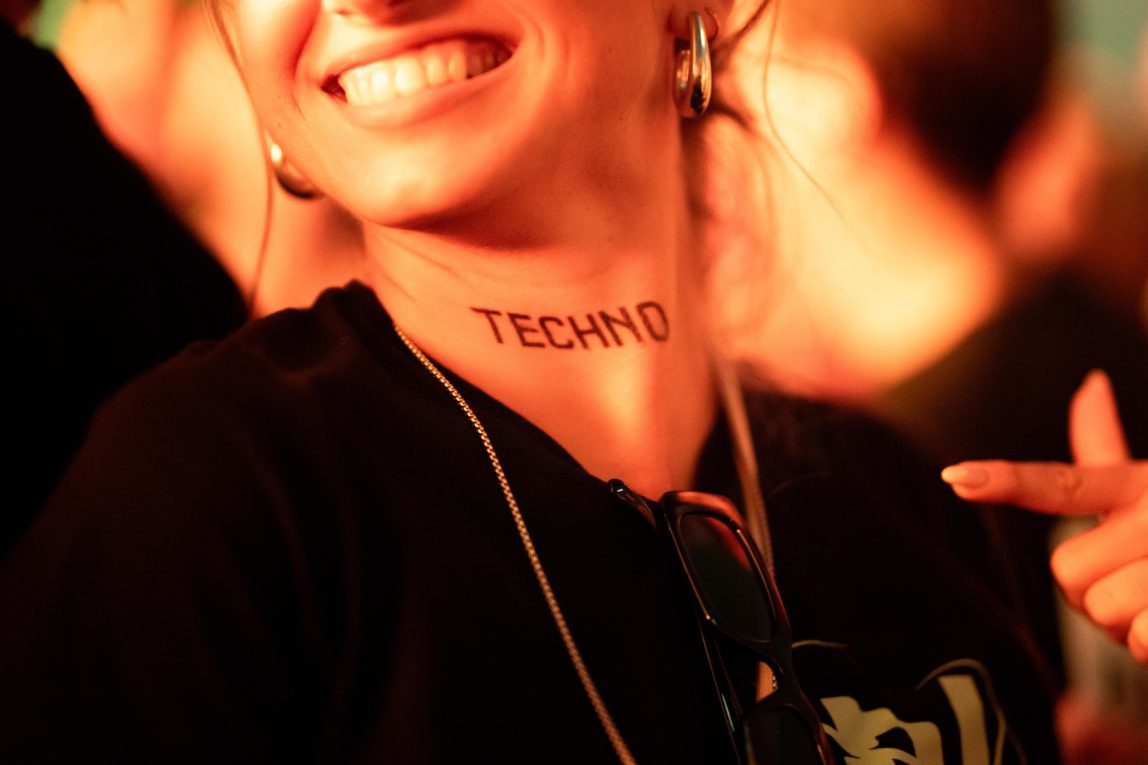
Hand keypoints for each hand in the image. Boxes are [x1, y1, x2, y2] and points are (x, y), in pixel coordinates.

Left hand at [940, 370, 1147, 664]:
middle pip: (1066, 575)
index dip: (1006, 480)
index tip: (956, 477)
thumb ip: (1107, 449)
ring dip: (1131, 628)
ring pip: (1102, 612)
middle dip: (1097, 597)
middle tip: (1143, 586)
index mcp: (1138, 486)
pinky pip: (1142, 639)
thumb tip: (1089, 384)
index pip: (1062, 483)